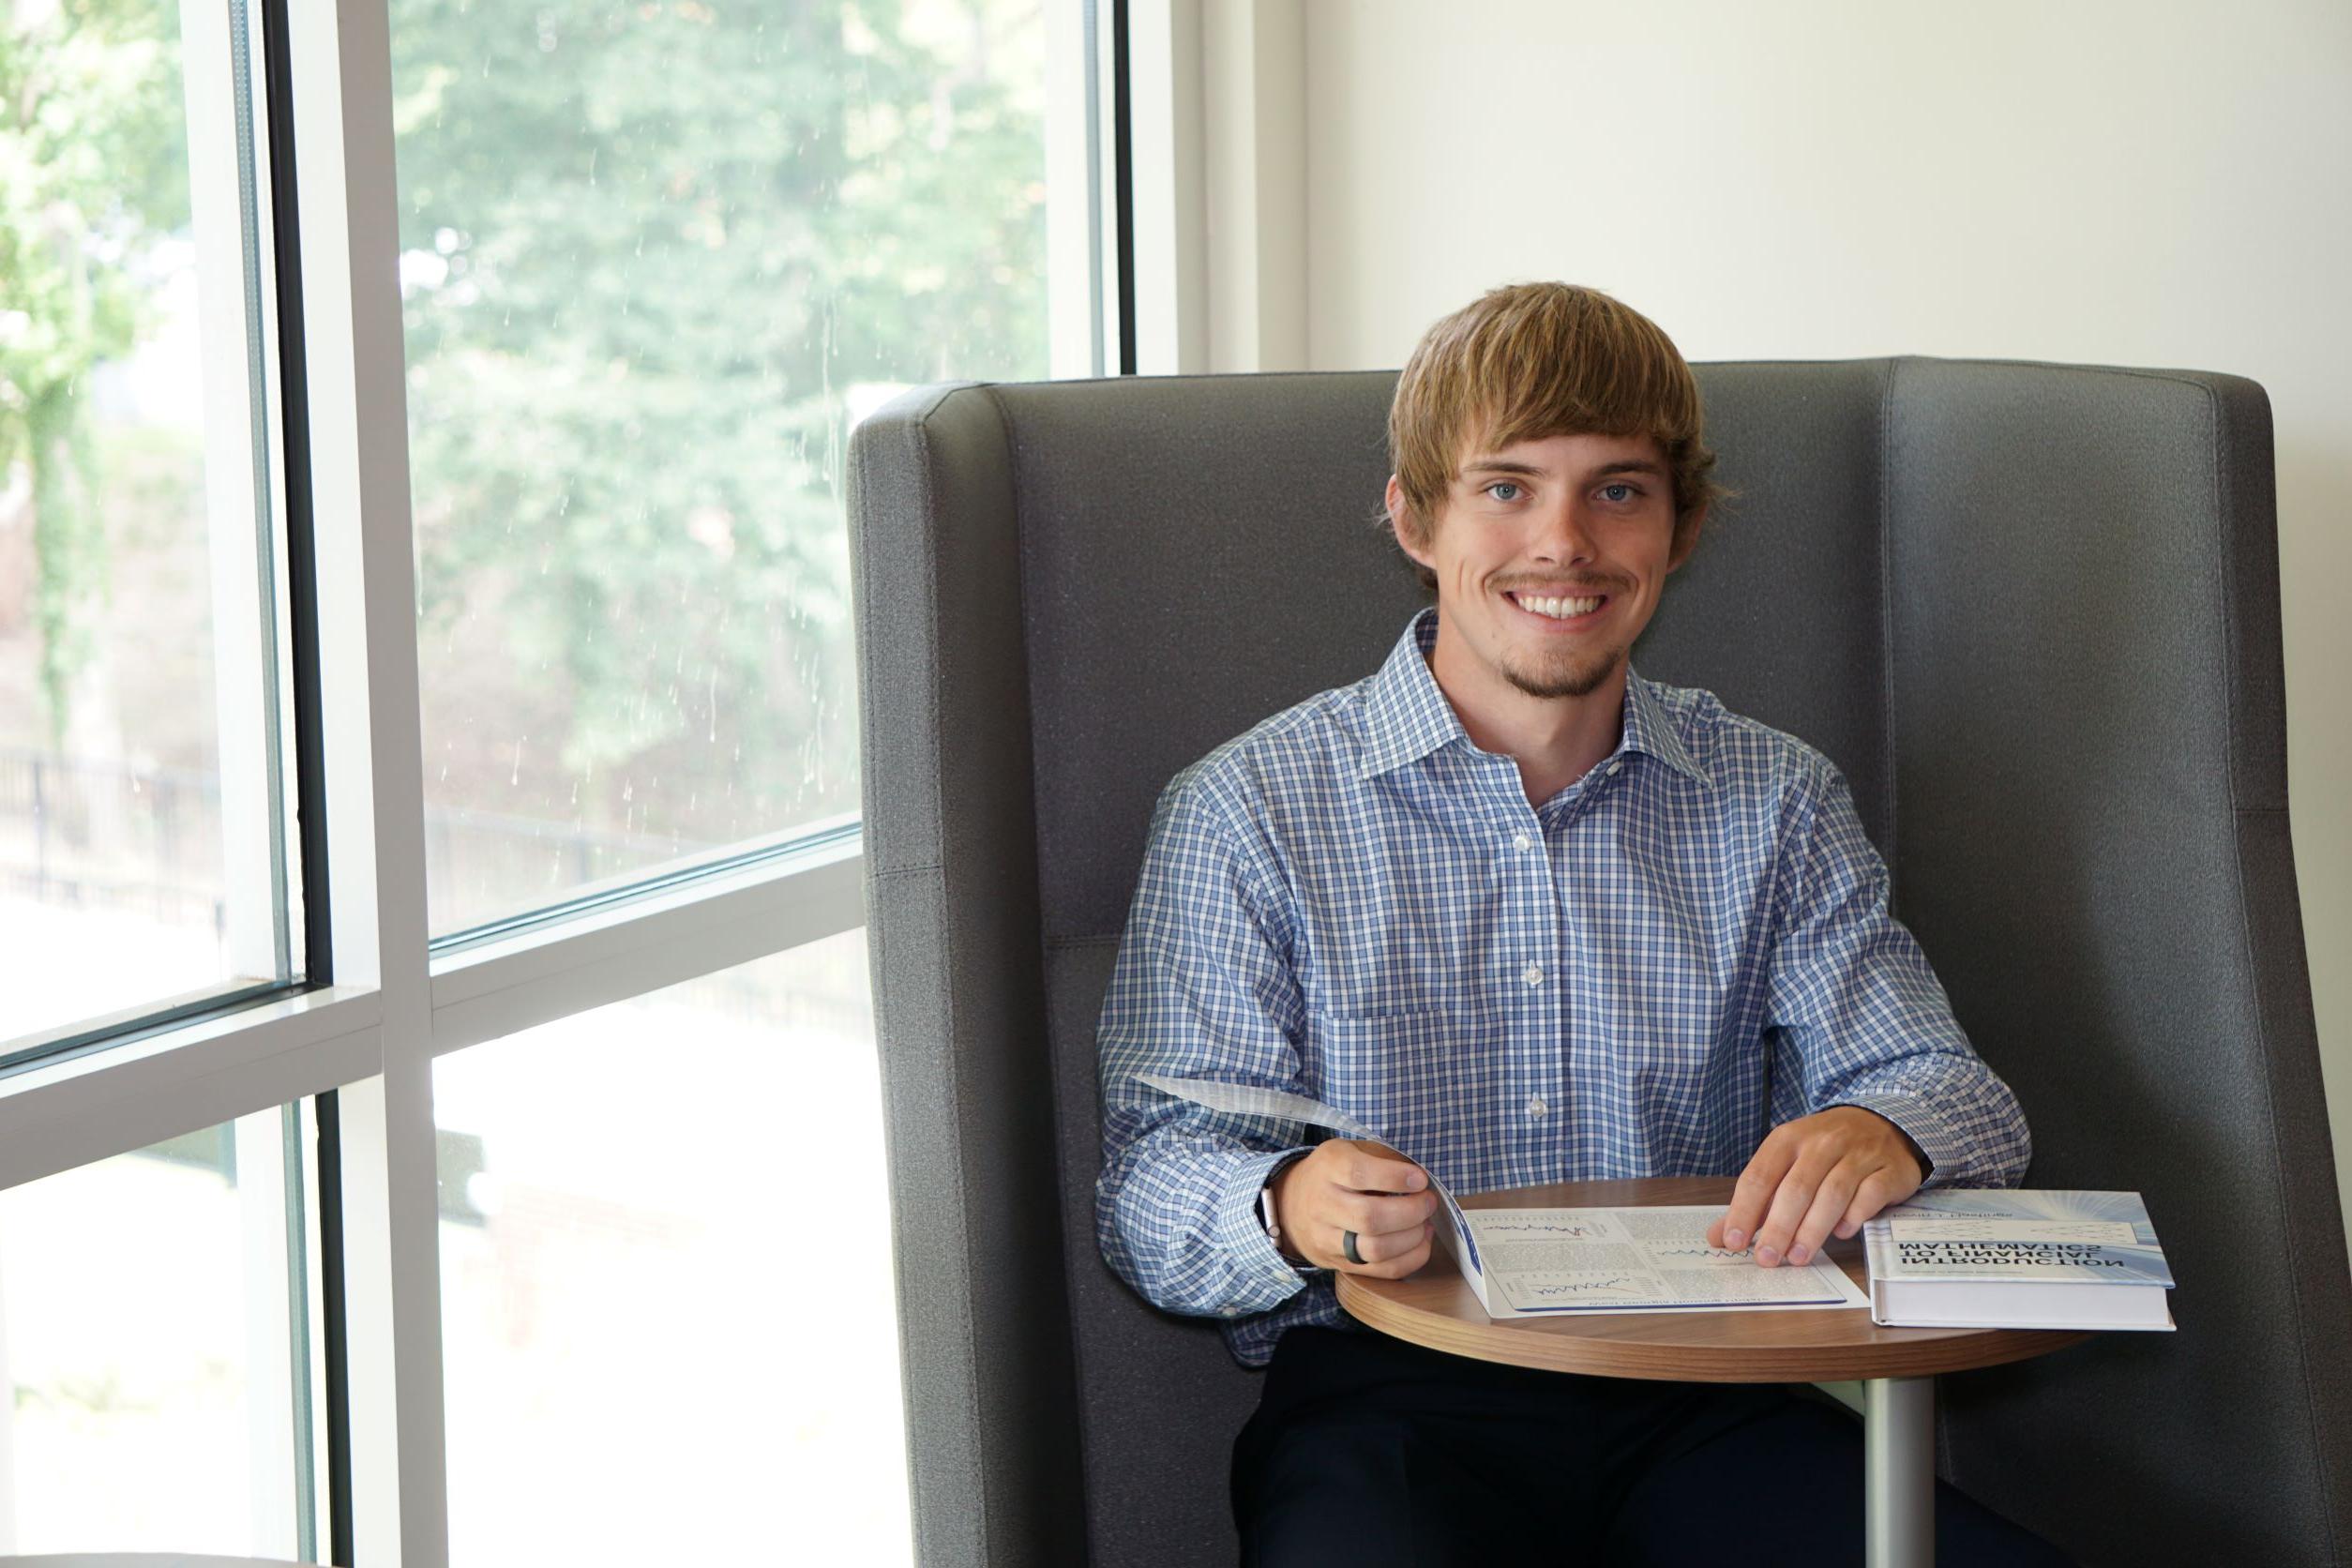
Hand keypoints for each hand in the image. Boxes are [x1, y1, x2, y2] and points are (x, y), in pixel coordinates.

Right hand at [1270, 1138, 1437, 1277]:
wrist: (1291, 1206)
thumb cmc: (1333, 1174)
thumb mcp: (1349, 1151)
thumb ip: (1382, 1159)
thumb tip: (1420, 1181)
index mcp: (1327, 1168)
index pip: (1358, 1174)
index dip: (1395, 1177)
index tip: (1420, 1179)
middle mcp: (1322, 1205)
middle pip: (1369, 1218)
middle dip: (1411, 1212)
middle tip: (1429, 1202)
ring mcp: (1327, 1239)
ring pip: (1375, 1249)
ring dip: (1412, 1238)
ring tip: (1425, 1224)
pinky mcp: (1339, 1264)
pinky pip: (1381, 1271)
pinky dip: (1410, 1259)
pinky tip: (1420, 1242)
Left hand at [1705, 1106, 1924, 1267]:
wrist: (1883, 1124)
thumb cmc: (1825, 1150)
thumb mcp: (1787, 1162)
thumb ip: (1756, 1201)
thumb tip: (1720, 1237)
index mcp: (1788, 1138)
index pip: (1759, 1176)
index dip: (1744, 1211)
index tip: (1734, 1242)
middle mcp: (1822, 1142)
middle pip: (1796, 1188)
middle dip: (1778, 1227)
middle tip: (1767, 1259)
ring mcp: (1858, 1154)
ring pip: (1832, 1194)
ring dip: (1813, 1230)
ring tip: (1798, 1257)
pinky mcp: (1888, 1170)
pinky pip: (1869, 1196)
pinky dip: (1854, 1217)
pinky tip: (1841, 1234)